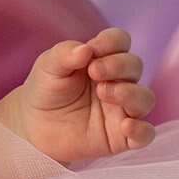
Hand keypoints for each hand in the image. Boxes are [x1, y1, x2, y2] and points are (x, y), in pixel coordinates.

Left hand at [11, 27, 157, 162]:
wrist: (32, 127)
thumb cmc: (45, 91)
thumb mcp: (48, 67)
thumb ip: (64, 54)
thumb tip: (86, 49)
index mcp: (102, 59)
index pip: (120, 41)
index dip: (111, 42)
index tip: (92, 50)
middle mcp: (118, 82)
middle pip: (135, 66)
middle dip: (118, 65)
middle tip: (93, 72)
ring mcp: (122, 110)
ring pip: (145, 98)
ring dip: (130, 93)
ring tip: (103, 93)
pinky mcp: (121, 137)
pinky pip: (145, 134)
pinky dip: (142, 130)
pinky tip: (126, 126)